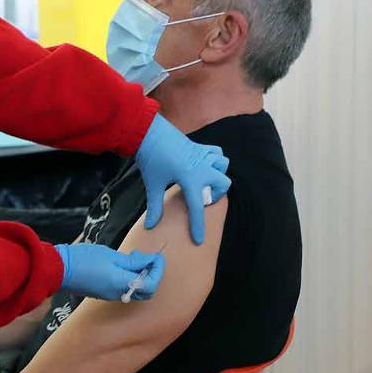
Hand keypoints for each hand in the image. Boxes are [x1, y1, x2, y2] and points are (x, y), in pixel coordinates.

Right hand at [54, 243, 165, 300]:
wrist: (59, 269)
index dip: (157, 270)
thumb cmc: (83, 258)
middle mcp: (118, 294)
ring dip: (141, 276)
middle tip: (147, 258)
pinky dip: (130, 278)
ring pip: (135, 290)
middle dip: (152, 275)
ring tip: (134, 257)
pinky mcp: (104, 293)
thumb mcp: (110, 255)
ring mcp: (110, 295)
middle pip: (146, 291)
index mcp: (120, 283)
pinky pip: (124, 289)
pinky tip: (123, 264)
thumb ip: (132, 261)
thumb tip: (150, 262)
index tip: (157, 257)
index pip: (150, 284)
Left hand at [135, 114, 229, 243]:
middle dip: (216, 194)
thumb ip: (155, 207)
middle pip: (223, 184)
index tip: (199, 240)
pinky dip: (215, 160)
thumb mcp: (153, 184)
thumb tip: (150, 226)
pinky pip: (217, 153)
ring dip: (217, 175)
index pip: (197, 208)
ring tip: (204, 181)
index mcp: (189, 178)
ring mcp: (203, 155)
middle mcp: (201, 167)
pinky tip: (204, 165)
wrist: (148, 132)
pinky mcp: (200, 146)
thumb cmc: (151, 159)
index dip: (198, 227)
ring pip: (223, 165)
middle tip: (200, 197)